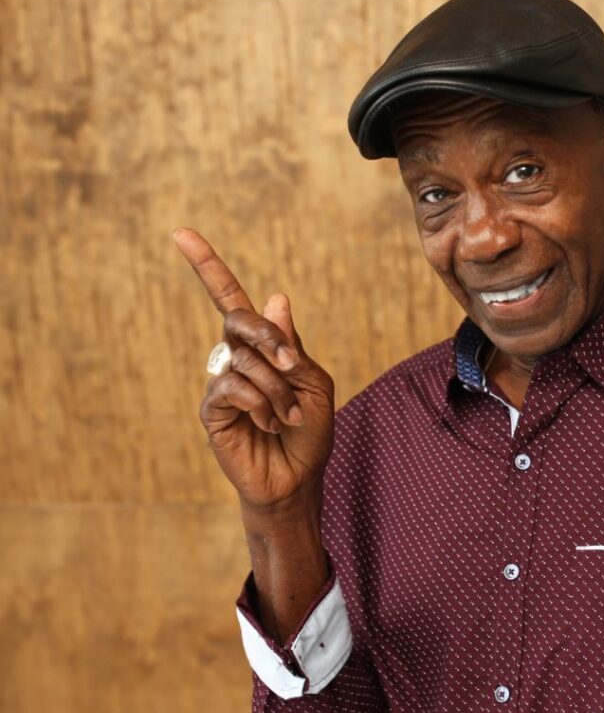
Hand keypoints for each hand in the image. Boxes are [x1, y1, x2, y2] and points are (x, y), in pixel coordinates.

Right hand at [174, 228, 334, 511]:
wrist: (297, 479)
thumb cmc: (310, 432)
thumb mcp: (314, 384)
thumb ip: (293, 345)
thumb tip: (277, 297)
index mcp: (262, 346)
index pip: (230, 299)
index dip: (207, 266)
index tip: (180, 233)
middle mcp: (236, 358)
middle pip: (239, 320)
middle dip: (268, 337)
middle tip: (290, 364)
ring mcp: (221, 382)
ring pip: (245, 361)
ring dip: (278, 390)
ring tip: (288, 417)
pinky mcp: (211, 409)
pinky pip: (232, 387)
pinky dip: (260, 404)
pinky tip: (267, 424)